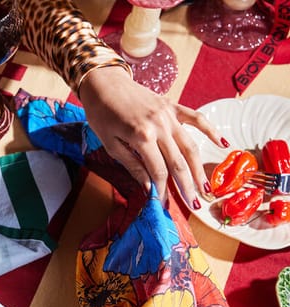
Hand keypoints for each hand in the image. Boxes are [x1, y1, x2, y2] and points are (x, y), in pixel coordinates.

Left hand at [77, 66, 225, 208]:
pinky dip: (210, 131)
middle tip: (193, 204)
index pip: (158, 170)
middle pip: (178, 162)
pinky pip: (196, 119)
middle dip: (186, 185)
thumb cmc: (102, 115)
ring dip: (199, 168)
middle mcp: (160, 126)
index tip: (164, 203)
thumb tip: (148, 186)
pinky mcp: (172, 106)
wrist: (105, 84)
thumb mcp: (110, 144)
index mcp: (142, 137)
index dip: (162, 189)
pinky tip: (223, 144)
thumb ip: (132, 166)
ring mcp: (169, 115)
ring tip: (206, 187)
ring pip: (190, 145)